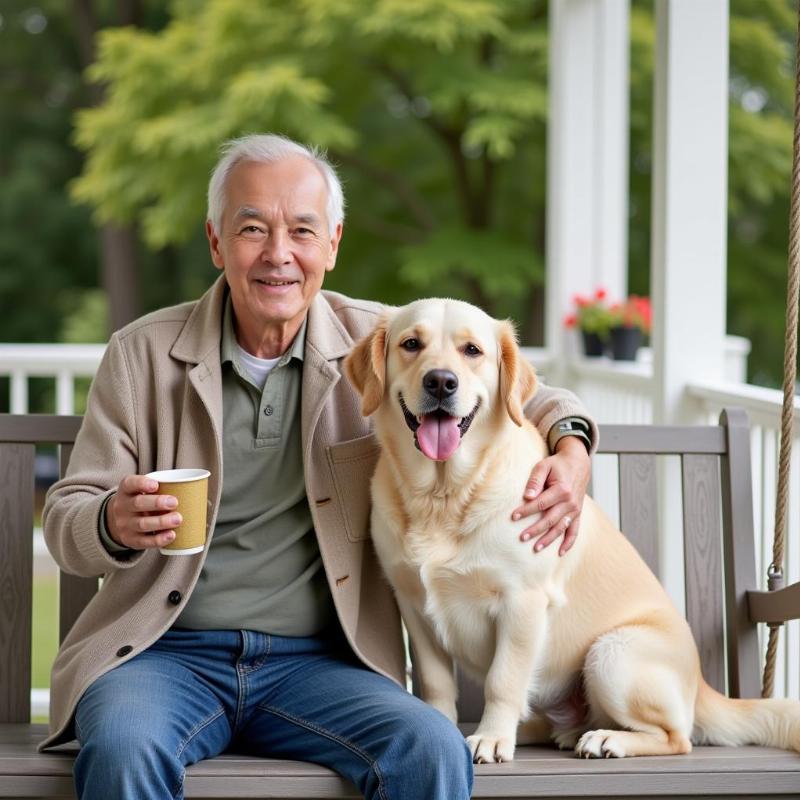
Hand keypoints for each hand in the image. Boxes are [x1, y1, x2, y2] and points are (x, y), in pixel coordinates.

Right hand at [105, 475, 180, 550]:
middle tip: (175, 502)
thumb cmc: (141, 500)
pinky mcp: (130, 540)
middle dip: (157, 503)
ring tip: (178, 519)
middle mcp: (122, 506)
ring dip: (161, 522)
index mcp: (126, 490)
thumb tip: (195, 487)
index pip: (130, 483)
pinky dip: (159, 539)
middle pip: (138, 504)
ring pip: (142, 524)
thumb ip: (161, 487)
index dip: (142, 483)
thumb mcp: (141, 490)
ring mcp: (125, 524)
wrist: (117, 520)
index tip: (156, 485)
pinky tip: (171, 535)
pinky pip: (144, 541)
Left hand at [511, 436, 590, 555]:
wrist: (578, 464)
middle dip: (535, 530)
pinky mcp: (578, 514)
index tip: (513, 516)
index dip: (526, 511)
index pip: (540, 504)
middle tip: (521, 537)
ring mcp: (575, 510)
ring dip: (548, 539)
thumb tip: (527, 496)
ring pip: (561, 528)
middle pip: (550, 519)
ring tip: (535, 548)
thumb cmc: (557, 465)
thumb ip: (535, 480)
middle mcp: (570, 502)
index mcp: (562, 490)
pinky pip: (574, 531)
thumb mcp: (544, 466)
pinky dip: (569, 543)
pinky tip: (560, 553)